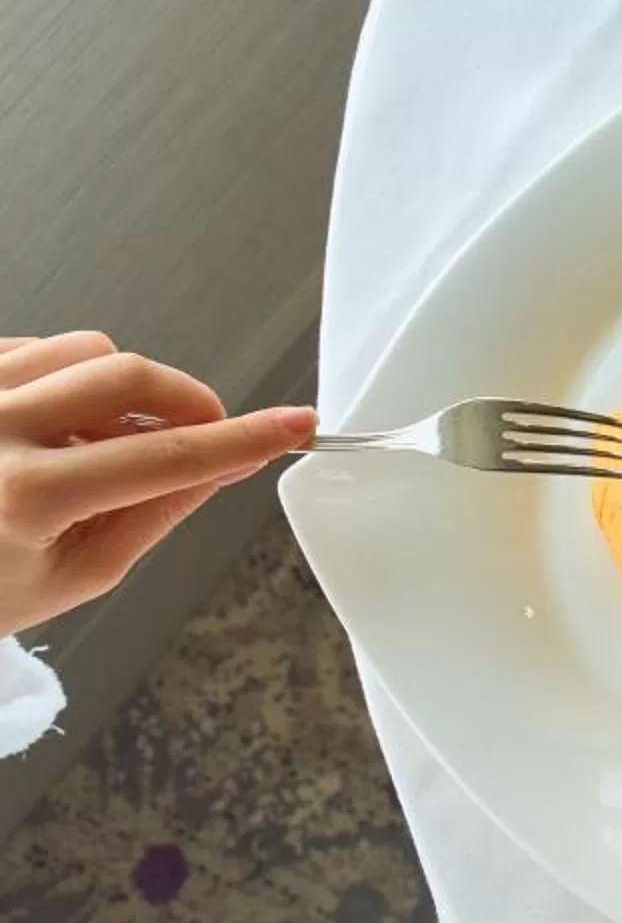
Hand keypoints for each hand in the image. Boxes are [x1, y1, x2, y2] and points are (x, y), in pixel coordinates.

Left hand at [0, 333, 314, 634]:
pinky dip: (66, 379)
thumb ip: (153, 513)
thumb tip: (217, 468)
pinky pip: (34, 347)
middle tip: (205, 433)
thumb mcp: (75, 575)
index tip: (294, 424)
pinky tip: (53, 428)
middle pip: (128, 375)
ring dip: (120, 389)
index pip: (165, 457)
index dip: (243, 440)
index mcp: (25, 496)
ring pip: (84, 350)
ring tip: (103, 444)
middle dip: (187, 399)